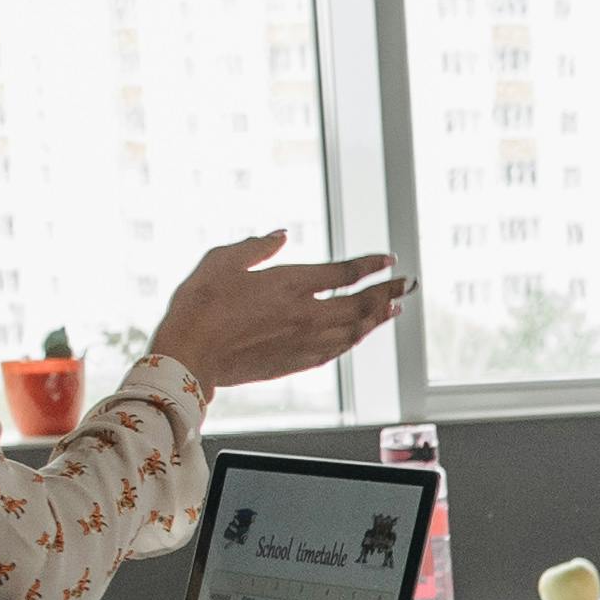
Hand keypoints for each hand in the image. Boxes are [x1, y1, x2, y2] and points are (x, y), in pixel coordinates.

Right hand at [141, 234, 408, 392]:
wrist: (190, 356)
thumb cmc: (199, 307)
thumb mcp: (222, 260)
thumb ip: (257, 247)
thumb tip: (281, 236)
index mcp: (291, 284)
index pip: (344, 273)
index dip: (370, 265)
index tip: (389, 259)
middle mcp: (306, 315)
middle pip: (361, 304)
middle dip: (388, 292)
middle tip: (409, 284)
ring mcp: (304, 342)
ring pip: (355, 331)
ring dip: (378, 318)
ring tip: (394, 308)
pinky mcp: (296, 363)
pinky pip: (338, 351)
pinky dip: (355, 340)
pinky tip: (360, 336)